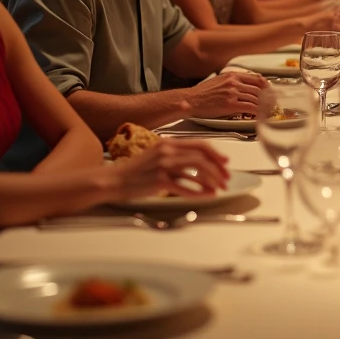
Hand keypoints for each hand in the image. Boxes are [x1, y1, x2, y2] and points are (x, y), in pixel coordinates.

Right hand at [112, 139, 229, 200]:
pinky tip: (206, 195)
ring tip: (218, 188)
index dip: (216, 154)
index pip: (200, 144)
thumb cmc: (135, 171)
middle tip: (226, 178)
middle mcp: (168, 151)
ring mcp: (163, 165)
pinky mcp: (159, 180)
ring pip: (197, 169)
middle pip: (202, 156)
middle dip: (218, 168)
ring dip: (211, 180)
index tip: (225, 162)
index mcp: (169, 143)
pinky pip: (185, 186)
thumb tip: (198, 164)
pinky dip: (198, 192)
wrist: (113, 180)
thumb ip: (176, 156)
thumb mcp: (157, 155)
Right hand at [183, 71, 265, 117]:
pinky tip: (260, 115)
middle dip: (268, 97)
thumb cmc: (203, 93)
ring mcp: (233, 93)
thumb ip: (233, 81)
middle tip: (272, 103)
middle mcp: (234, 82)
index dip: (266, 86)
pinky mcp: (230, 104)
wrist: (191, 100)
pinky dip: (258, 112)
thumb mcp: (219, 80)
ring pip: (256, 98)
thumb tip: (247, 85)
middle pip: (258, 89)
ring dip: (265, 106)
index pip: (256, 78)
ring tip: (268, 110)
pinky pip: (250, 107)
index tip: (270, 91)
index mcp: (232, 75)